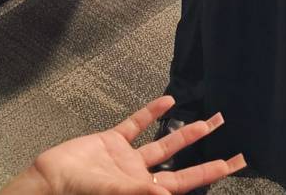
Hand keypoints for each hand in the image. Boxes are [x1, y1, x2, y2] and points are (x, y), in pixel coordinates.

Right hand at [3, 97, 244, 194]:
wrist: (49, 180)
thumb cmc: (79, 193)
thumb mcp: (114, 194)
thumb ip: (139, 193)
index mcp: (145, 191)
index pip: (186, 183)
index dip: (210, 173)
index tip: (233, 165)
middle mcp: (140, 177)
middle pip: (182, 167)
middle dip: (208, 159)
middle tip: (236, 153)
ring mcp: (126, 159)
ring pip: (163, 145)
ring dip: (185, 134)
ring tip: (209, 122)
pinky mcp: (110, 142)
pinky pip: (135, 125)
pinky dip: (151, 113)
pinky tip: (167, 101)